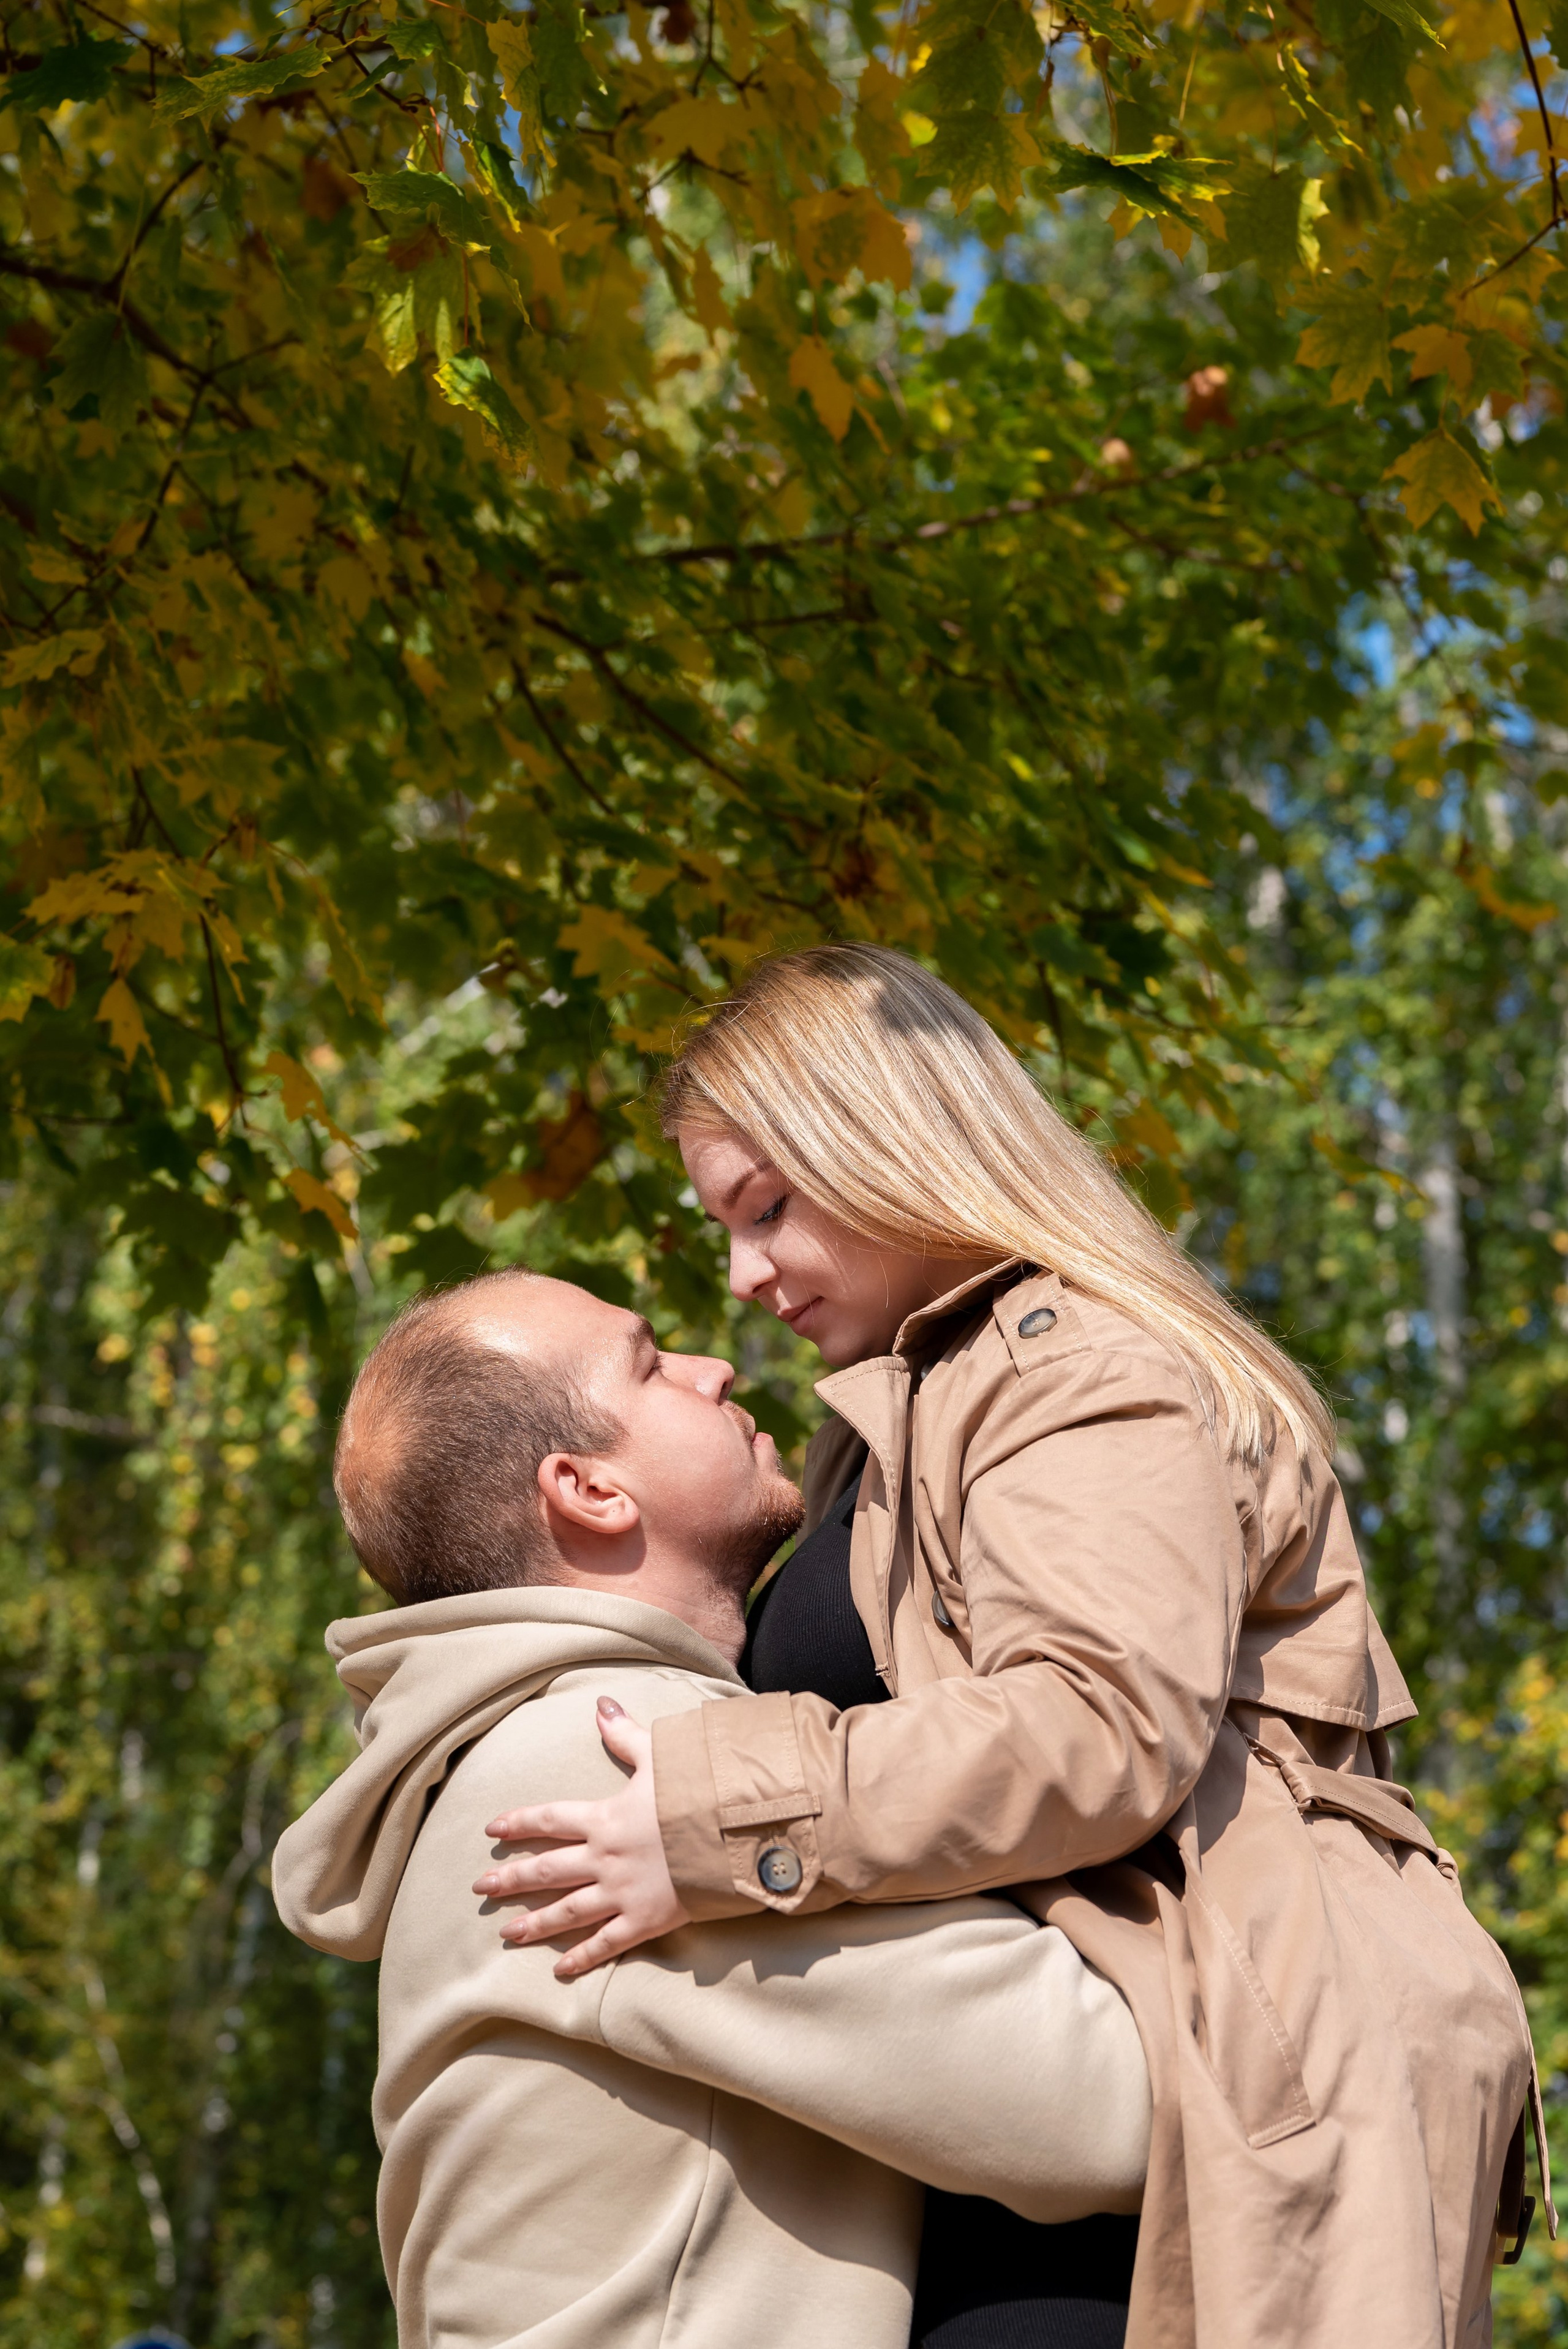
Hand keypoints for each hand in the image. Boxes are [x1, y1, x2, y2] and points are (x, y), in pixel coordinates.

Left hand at [473, 1699, 690, 1978]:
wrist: (733, 1833)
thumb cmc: (698, 1791)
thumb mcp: (660, 1755)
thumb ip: (625, 1734)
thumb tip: (601, 1705)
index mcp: (604, 1817)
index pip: (549, 1819)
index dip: (518, 1822)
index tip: (491, 1828)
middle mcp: (604, 1857)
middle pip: (547, 1869)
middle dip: (511, 1879)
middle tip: (481, 1887)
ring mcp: (622, 1892)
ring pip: (567, 1911)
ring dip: (534, 1922)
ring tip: (507, 1933)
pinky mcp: (644, 1920)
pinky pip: (605, 1943)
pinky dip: (582, 1957)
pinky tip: (559, 1968)